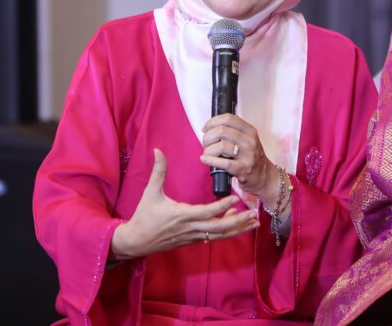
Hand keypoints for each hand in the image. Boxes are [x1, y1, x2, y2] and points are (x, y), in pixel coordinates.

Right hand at [110, 149, 258, 259]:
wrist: (137, 241)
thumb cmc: (144, 216)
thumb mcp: (151, 192)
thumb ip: (158, 171)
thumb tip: (158, 150)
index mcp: (183, 215)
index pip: (208, 212)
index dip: (223, 205)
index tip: (237, 197)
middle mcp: (191, 228)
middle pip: (220, 228)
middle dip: (239, 221)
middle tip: (254, 214)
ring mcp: (194, 236)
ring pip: (220, 235)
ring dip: (238, 229)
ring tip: (254, 222)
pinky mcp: (193, 240)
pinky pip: (214, 236)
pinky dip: (227, 231)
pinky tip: (237, 223)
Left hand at [200, 114, 279, 204]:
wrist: (264, 176)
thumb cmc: (251, 157)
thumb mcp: (247, 139)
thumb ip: (233, 132)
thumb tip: (209, 128)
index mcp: (250, 131)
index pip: (229, 118)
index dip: (213, 122)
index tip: (206, 128)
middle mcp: (250, 141)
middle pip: (222, 131)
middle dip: (208, 137)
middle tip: (206, 143)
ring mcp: (247, 155)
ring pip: (221, 146)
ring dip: (208, 149)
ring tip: (207, 153)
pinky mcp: (243, 169)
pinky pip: (223, 163)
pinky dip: (210, 160)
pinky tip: (205, 159)